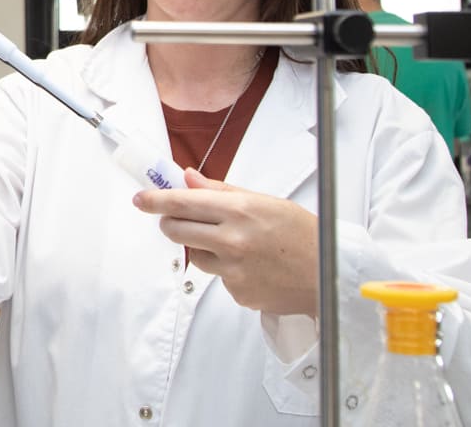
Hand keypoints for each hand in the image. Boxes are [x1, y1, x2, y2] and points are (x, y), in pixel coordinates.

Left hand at [134, 168, 318, 316]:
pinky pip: (218, 278)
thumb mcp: (265, 201)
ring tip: (235, 244)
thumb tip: (187, 178)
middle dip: (171, 223)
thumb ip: (221, 191)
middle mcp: (232, 240)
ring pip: (196, 255)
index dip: (156, 200)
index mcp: (239, 211)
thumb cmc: (301, 234)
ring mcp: (233, 270)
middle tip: (178, 219)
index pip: (182, 203)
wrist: (329, 275)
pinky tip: (251, 265)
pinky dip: (226, 270)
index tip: (140, 199)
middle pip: (176, 230)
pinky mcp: (237, 293)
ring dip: (204, 247)